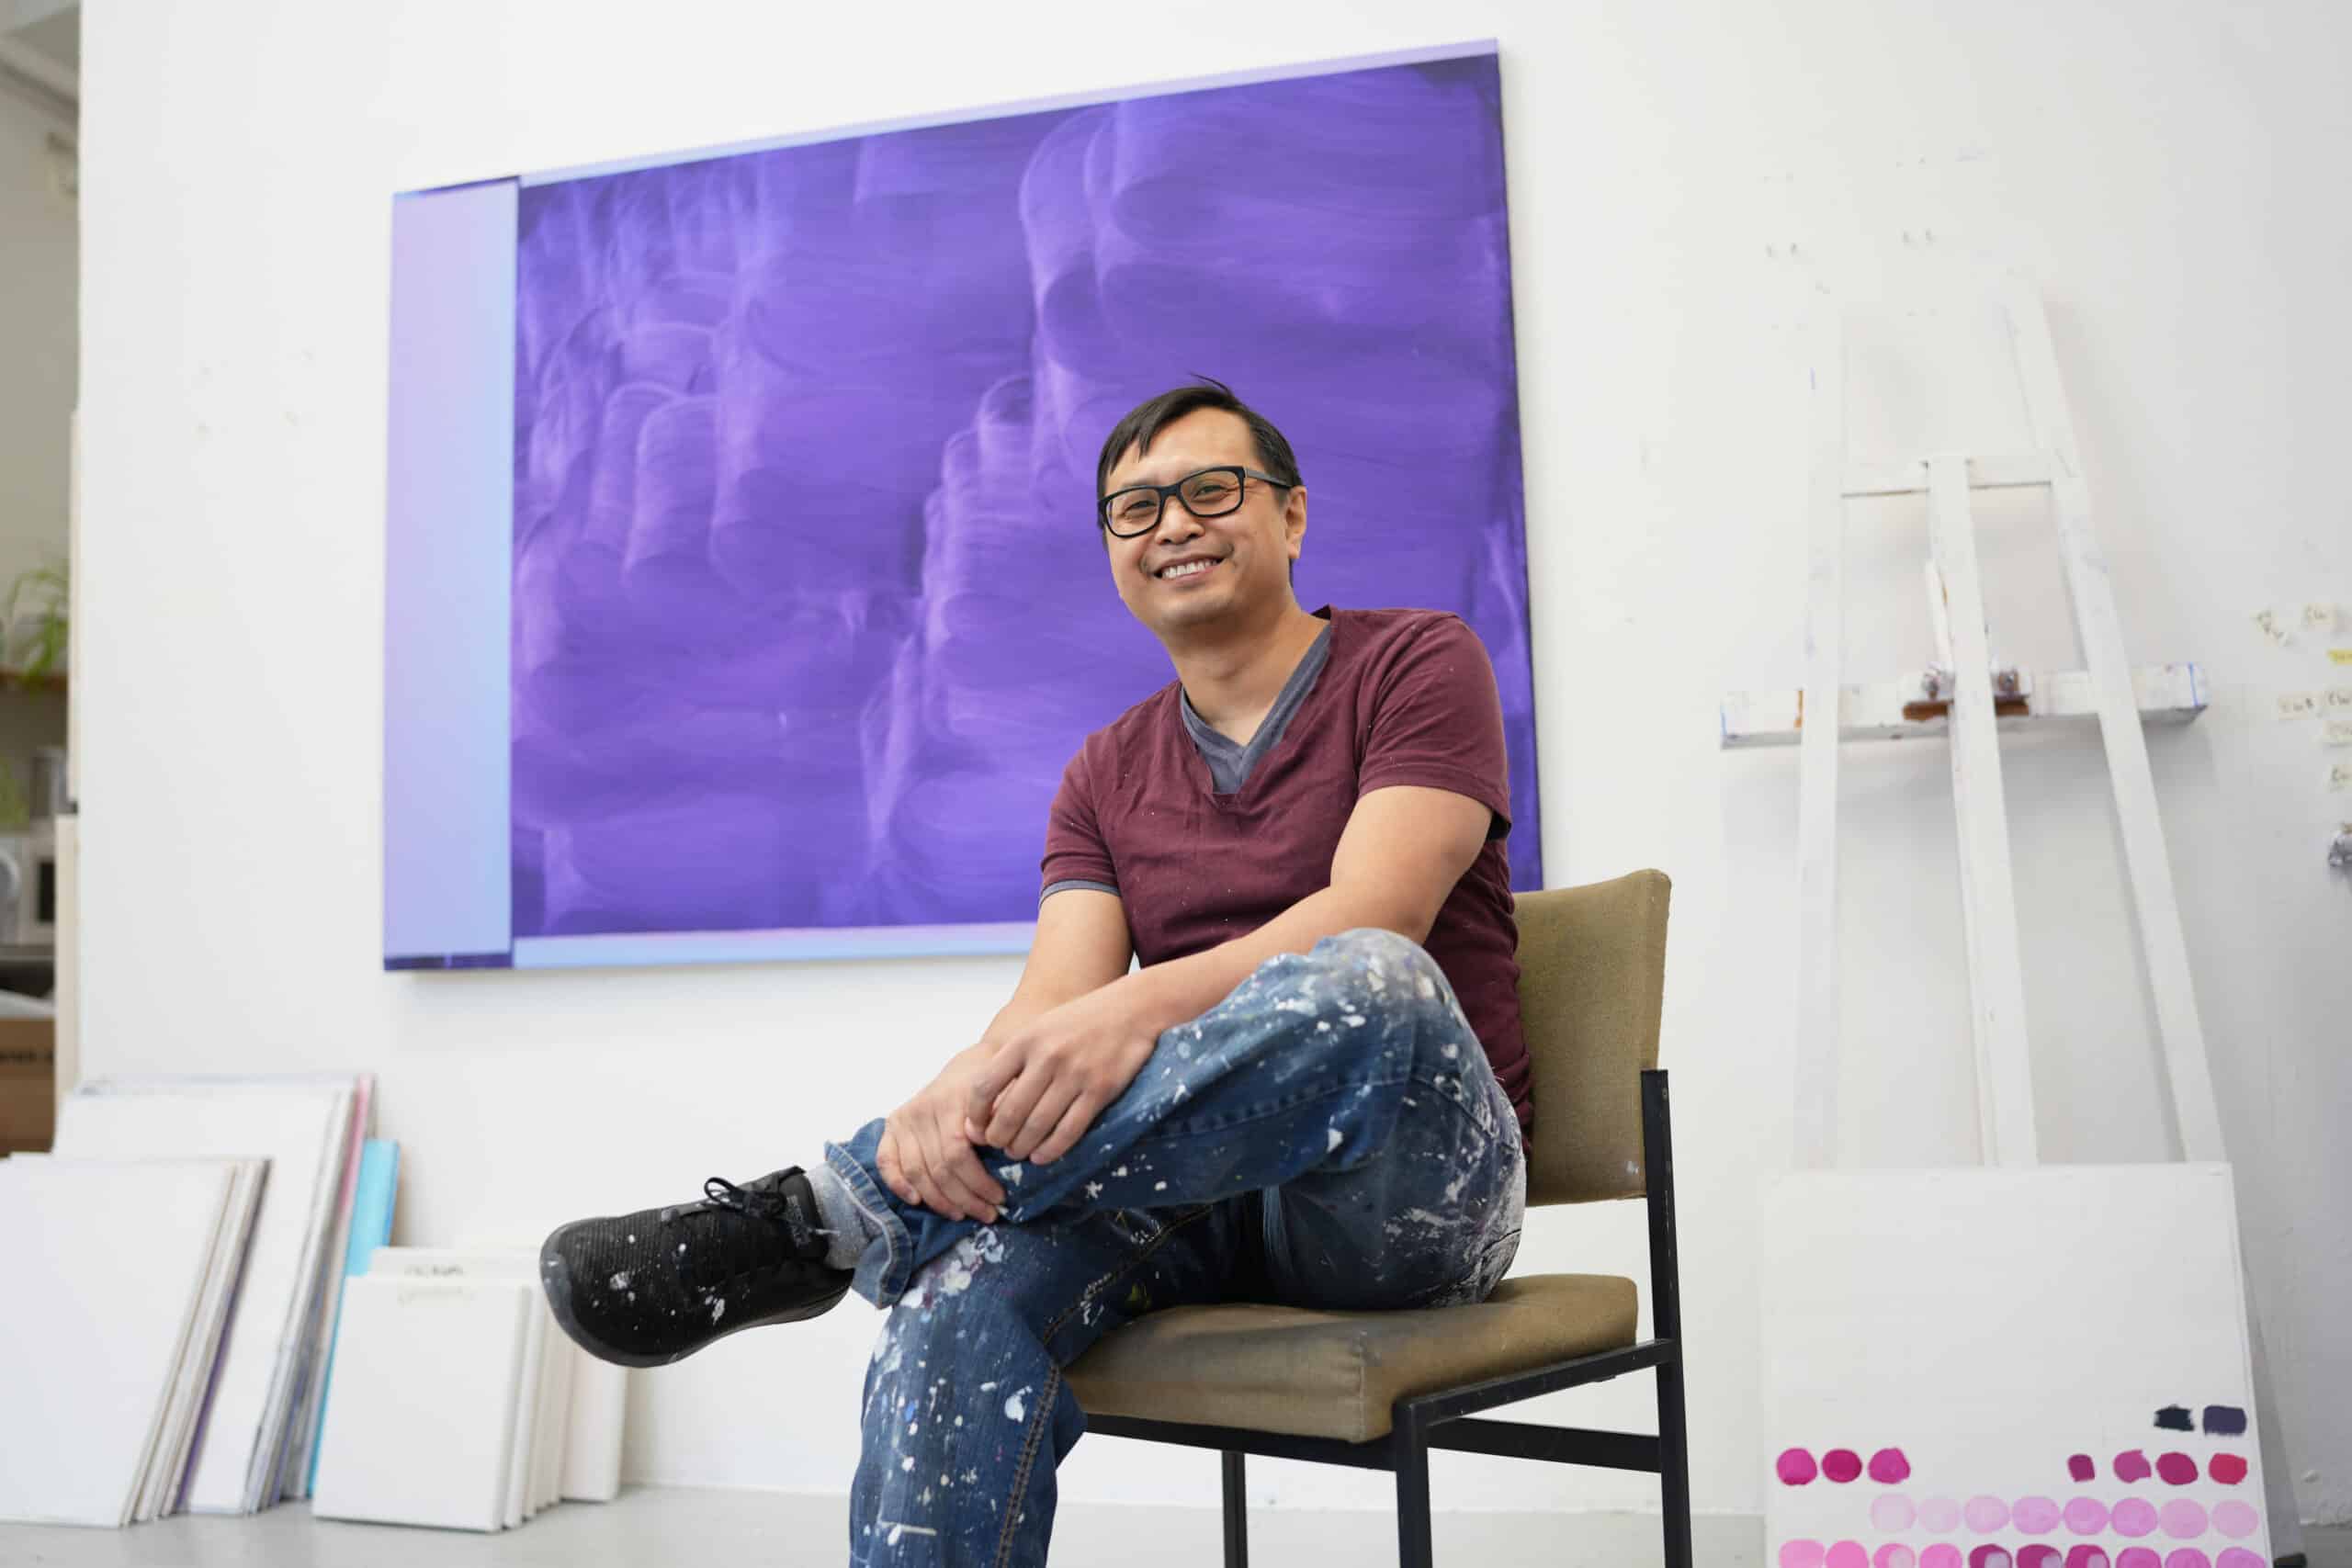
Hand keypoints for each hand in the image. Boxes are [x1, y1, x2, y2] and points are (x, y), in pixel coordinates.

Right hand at [877, 1046, 1006, 1222]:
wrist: (971, 1066)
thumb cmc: (992, 1088)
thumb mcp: (1004, 1096)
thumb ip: (1000, 1118)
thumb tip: (995, 1144)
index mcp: (950, 1102)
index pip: (958, 1154)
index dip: (978, 1183)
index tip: (1000, 1199)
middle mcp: (923, 1110)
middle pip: (939, 1168)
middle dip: (965, 1198)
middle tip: (988, 1214)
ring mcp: (905, 1118)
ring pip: (917, 1172)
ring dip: (939, 1200)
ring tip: (961, 1215)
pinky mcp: (891, 1126)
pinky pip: (886, 1160)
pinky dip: (898, 1183)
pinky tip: (916, 1200)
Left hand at [965, 976, 1169, 1164]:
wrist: (1133, 1008)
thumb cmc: (1080, 1022)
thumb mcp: (1040, 1029)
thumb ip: (1014, 1061)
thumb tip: (986, 1105)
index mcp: (1025, 1040)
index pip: (984, 1086)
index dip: (975, 1115)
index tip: (976, 1128)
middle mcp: (1047, 1057)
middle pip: (1009, 1113)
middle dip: (998, 1138)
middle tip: (998, 1147)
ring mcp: (1075, 1074)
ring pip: (1037, 1126)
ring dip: (1022, 1148)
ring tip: (1019, 1152)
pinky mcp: (1100, 1090)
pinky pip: (1069, 1130)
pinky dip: (1051, 1150)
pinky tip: (1042, 1156)